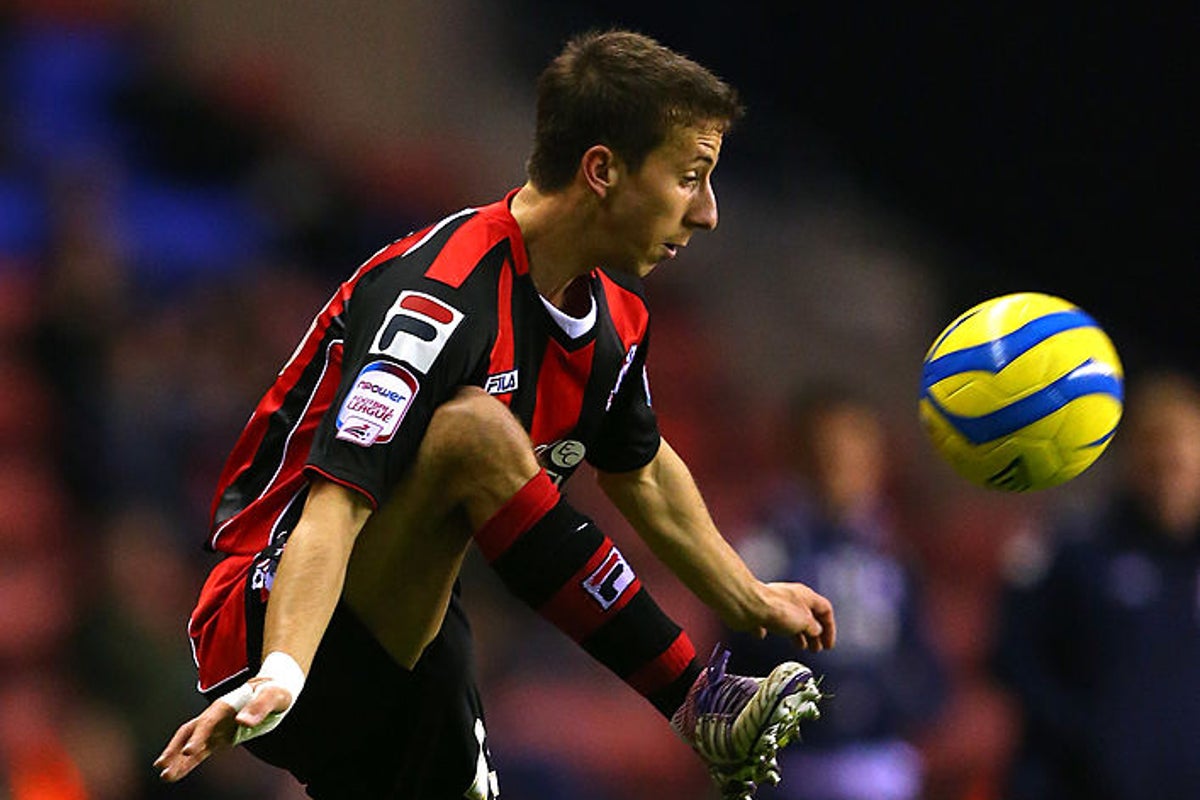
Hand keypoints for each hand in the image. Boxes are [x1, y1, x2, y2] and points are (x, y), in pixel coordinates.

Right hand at [154, 678, 292, 781]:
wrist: (274, 690)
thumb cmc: (275, 691)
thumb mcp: (274, 695)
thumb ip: (259, 706)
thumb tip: (242, 721)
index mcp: (227, 704)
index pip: (208, 721)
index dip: (198, 736)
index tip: (188, 752)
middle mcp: (216, 715)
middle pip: (191, 731)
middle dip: (175, 748)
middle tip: (163, 766)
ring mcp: (216, 727)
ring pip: (190, 743)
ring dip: (176, 759)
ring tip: (164, 777)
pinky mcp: (219, 737)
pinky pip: (200, 752)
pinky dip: (187, 762)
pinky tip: (175, 774)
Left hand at [751, 581, 836, 651]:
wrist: (746, 606)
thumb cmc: (777, 610)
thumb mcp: (804, 622)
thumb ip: (813, 628)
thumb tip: (816, 631)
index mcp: (805, 596)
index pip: (825, 609)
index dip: (830, 628)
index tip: (828, 646)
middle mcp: (790, 598)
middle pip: (807, 616)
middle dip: (814, 634)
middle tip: (816, 649)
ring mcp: (774, 604)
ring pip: (790, 620)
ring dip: (797, 634)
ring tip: (801, 647)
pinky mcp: (758, 612)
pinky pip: (767, 621)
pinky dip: (770, 629)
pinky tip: (765, 636)